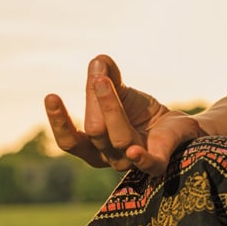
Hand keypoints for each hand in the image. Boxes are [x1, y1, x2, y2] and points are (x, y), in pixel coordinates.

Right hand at [44, 54, 205, 176]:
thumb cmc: (141, 112)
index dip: (59, 121)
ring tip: (105, 82)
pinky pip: (148, 164)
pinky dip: (140, 158)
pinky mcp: (156, 163)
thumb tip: (98, 61)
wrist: (175, 124)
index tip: (51, 96)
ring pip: (118, 138)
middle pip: (95, 131)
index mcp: (93, 146)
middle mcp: (108, 157)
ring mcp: (131, 162)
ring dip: (111, 108)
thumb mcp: (121, 91)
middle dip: (94, 101)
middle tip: (98, 76)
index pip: (69, 141)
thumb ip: (107, 76)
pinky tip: (133, 149)